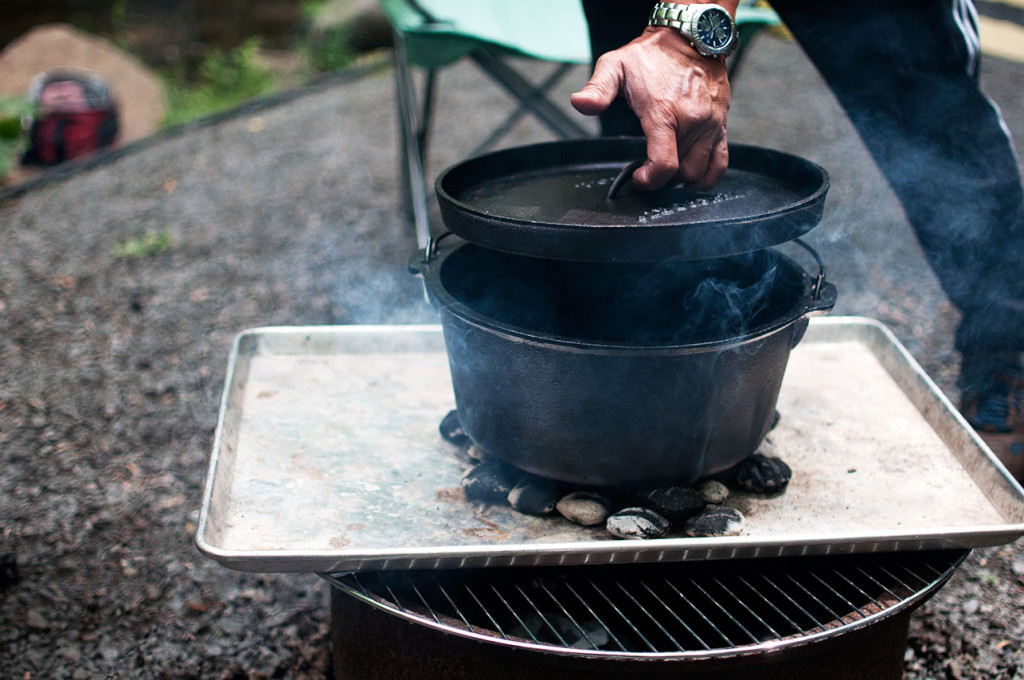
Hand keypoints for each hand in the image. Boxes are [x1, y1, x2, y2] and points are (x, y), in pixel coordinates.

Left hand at [571, 26, 730, 191]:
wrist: (689, 37)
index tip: (639, 178)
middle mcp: (693, 121)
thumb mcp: (615, 65)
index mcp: (665, 112)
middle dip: (662, 179)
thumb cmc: (652, 55)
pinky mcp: (721, 124)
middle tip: (648, 170)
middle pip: (681, 173)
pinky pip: (720, 163)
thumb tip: (580, 103)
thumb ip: (597, 89)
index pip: (664, 164)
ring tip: (665, 169)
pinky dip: (707, 178)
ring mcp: (710, 124)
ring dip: (681, 179)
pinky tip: (691, 177)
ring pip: (699, 171)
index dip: (649, 180)